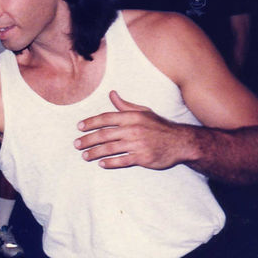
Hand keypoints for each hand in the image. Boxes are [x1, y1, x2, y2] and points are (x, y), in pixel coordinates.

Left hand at [74, 91, 192, 169]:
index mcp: (132, 117)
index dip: (91, 122)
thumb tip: (111, 94)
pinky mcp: (142, 157)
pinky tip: (101, 164)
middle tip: (76, 144)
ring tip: (84, 156)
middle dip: (87, 140)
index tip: (79, 127)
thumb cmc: (159, 126)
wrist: (180, 142)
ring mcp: (137, 144)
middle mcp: (133, 129)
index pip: (106, 118)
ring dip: (95, 152)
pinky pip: (122, 160)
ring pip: (110, 148)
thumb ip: (125, 105)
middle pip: (104, 134)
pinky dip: (110, 163)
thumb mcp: (143, 112)